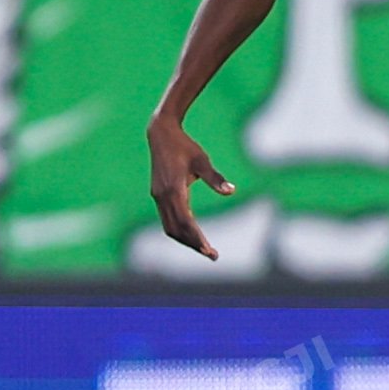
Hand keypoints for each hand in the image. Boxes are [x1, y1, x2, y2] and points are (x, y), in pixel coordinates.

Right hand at [148, 113, 234, 259]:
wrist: (161, 134)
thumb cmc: (185, 146)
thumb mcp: (202, 160)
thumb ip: (215, 178)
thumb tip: (231, 191)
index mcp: (173, 190)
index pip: (185, 222)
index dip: (197, 238)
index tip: (209, 250)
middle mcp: (163, 196)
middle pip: (176, 229)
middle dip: (193, 244)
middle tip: (212, 255)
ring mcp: (158, 196)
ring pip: (169, 227)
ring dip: (185, 240)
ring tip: (203, 249)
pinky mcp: (157, 195)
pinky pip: (167, 219)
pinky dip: (179, 230)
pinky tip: (192, 234)